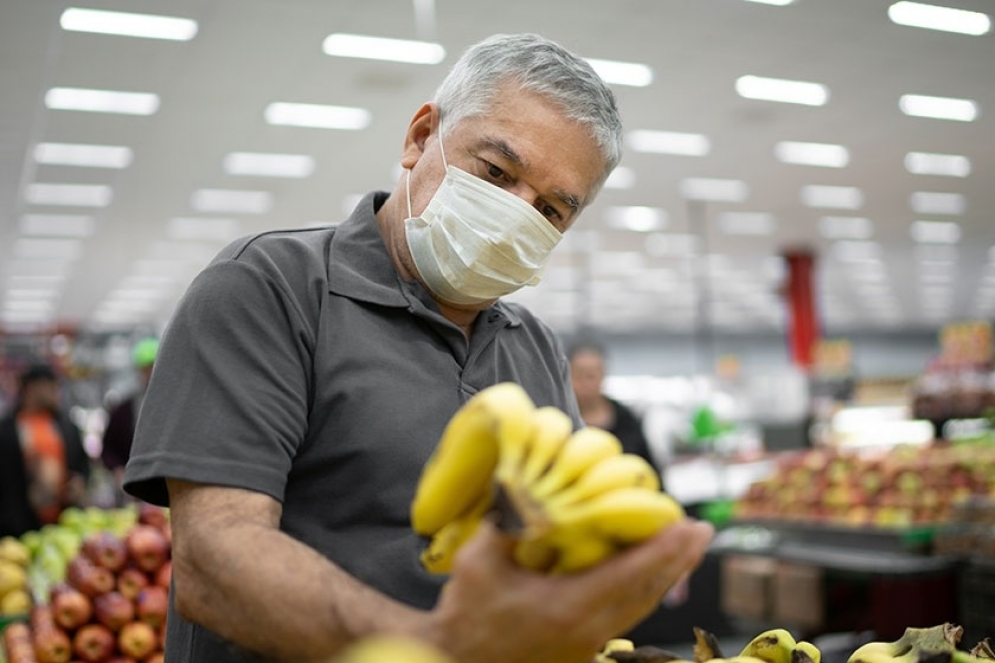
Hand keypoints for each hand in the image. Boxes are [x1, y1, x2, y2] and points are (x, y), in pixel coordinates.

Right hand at [425, 517, 713, 662]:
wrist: (456, 661)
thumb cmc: (467, 615)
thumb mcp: (479, 562)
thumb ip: (506, 524)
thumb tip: (525, 486)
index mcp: (569, 607)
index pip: (630, 575)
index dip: (663, 550)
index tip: (688, 526)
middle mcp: (588, 628)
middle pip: (648, 592)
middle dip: (678, 560)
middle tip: (700, 530)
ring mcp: (588, 642)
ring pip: (640, 606)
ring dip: (666, 575)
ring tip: (686, 547)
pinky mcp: (582, 647)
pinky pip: (626, 615)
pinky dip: (644, 590)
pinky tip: (650, 574)